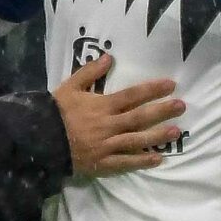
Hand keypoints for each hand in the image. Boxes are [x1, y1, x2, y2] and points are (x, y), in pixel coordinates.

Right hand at [54, 52, 182, 176]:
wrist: (38, 139)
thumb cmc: (55, 112)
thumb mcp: (69, 87)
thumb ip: (90, 72)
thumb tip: (109, 57)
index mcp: (102, 106)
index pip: (132, 95)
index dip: (152, 90)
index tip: (171, 85)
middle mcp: (109, 125)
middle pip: (140, 117)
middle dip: (162, 111)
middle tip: (182, 106)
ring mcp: (107, 146)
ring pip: (137, 140)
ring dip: (158, 136)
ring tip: (176, 131)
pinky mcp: (102, 163)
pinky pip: (125, 162)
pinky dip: (142, 161)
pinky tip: (158, 159)